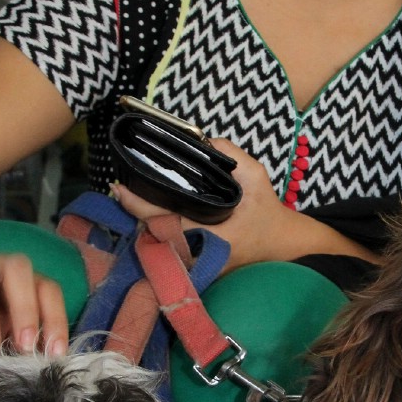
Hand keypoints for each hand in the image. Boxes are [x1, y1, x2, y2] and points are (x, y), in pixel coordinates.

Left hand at [114, 140, 307, 270]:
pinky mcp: (192, 261)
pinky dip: (155, 226)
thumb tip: (203, 141)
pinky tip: (147, 208)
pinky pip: (166, 243)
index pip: (162, 221)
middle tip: (120, 187)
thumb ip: (231, 155)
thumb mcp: (255, 176)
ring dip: (142, 218)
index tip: (120, 188)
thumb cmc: (267, 213)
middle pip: (152, 232)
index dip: (137, 205)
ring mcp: (192, 261)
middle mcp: (195, 253)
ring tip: (128, 194)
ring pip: (157, 240)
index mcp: (208, 236)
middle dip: (134, 210)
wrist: (281, 243)